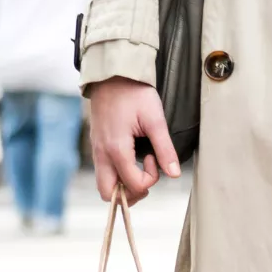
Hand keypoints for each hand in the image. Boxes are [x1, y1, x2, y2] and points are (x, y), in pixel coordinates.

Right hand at [88, 77, 178, 203]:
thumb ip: (165, 149)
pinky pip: (104, 172)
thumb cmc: (134, 94)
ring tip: (141, 167)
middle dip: (131, 193)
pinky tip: (132, 160)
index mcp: (116, 149)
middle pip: (108, 194)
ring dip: (123, 185)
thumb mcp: (155, 119)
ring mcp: (97, 151)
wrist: (112, 77)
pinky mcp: (97, 147)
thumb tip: (174, 173)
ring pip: (104, 185)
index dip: (150, 179)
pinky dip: (117, 175)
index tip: (155, 158)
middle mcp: (101, 154)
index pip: (132, 184)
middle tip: (146, 177)